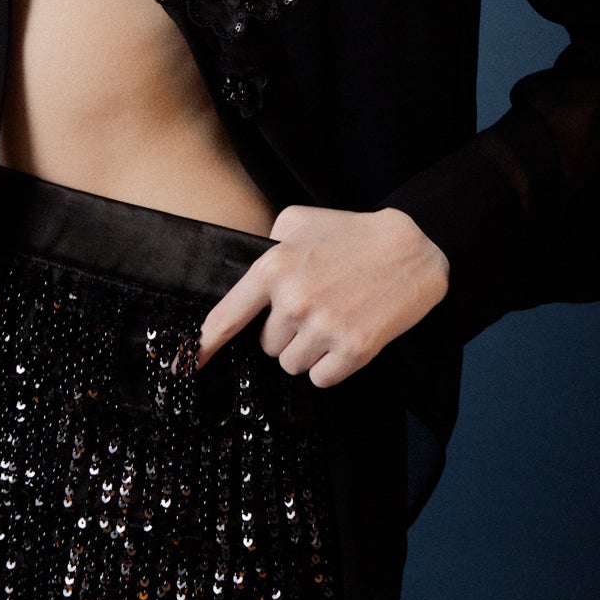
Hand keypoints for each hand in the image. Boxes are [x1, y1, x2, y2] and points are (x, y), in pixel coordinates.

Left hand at [194, 203, 450, 388]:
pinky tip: (347, 335)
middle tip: (316, 305)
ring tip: (333, 318)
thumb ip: (266, 246)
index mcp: (274, 267)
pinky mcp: (354, 350)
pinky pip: (321, 378)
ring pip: (292, 365)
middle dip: (286, 332)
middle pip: (267, 346)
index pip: (227, 317)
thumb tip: (247, 280)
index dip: (204, 346)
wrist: (414, 248)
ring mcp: (324, 327)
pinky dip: (331, 365)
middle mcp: (294, 300)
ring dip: (308, 350)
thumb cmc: (352, 233)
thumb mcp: (298, 221)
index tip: (185, 367)